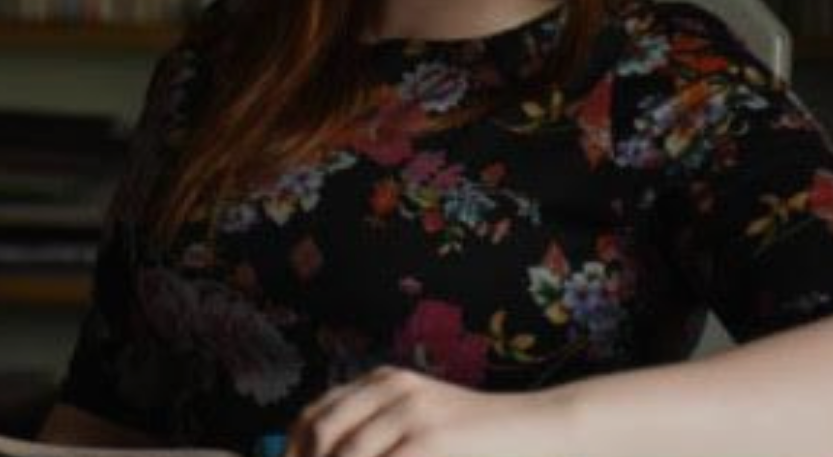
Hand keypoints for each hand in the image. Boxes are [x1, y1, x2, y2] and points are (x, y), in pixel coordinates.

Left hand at [283, 366, 577, 456]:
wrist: (537, 429)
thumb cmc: (478, 439)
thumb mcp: (421, 424)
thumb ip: (380, 435)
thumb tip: (325, 454)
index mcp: (383, 382)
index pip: (314, 416)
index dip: (295, 452)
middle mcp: (390, 389)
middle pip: (321, 434)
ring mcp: (409, 412)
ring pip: (348, 453)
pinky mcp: (429, 440)